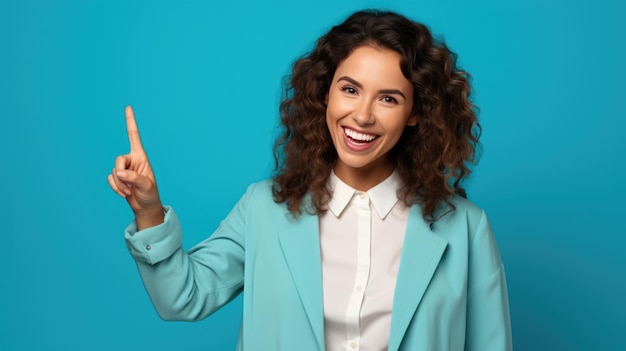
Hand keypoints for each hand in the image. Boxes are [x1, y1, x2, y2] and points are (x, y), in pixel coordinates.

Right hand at [108, 106, 163, 229]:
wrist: (145, 206)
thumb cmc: (150, 194)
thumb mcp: (146, 186)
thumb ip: (133, 178)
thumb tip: (118, 172)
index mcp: (141, 156)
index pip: (133, 136)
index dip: (130, 122)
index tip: (128, 107)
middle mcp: (131, 160)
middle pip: (118, 160)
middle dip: (121, 175)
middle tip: (129, 186)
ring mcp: (124, 169)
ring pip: (113, 172)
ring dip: (120, 184)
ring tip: (130, 191)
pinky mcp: (117, 178)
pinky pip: (110, 179)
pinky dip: (115, 188)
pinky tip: (124, 193)